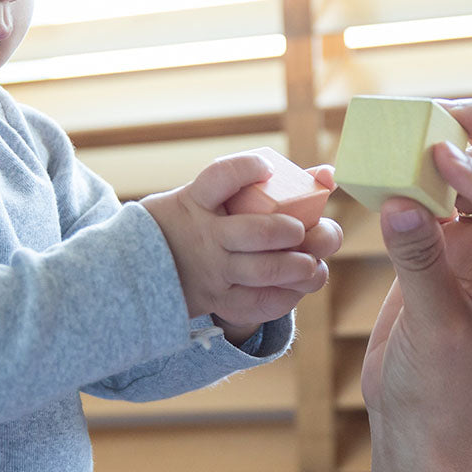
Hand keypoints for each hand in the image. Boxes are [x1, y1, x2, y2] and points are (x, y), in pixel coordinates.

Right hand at [142, 153, 341, 338]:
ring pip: (264, 271)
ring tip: (310, 263)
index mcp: (195, 201)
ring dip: (298, 266)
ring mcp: (212, 272)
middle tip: (300, 230)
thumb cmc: (191, 223)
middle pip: (254, 232)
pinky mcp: (220, 300)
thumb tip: (328, 175)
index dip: (247, 168)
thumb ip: (255, 184)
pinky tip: (299, 284)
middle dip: (289, 231)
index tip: (267, 168)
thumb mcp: (202, 197)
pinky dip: (288, 295)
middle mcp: (204, 236)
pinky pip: (260, 303)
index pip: (220, 177)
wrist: (142, 271)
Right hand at [362, 99, 471, 457]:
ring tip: (413, 125)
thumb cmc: (439, 387)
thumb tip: (397, 199)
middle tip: (441, 109)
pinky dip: (410, 183)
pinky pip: (430, 205)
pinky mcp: (438, 255)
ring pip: (471, 182)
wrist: (417, 419)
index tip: (437, 155)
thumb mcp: (432, 326)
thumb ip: (417, 260)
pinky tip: (386, 168)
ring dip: (446, 152)